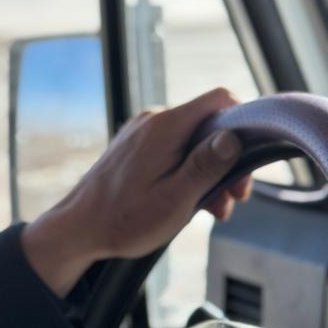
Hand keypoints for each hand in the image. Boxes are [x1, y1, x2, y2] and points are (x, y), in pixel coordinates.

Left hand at [22, 87, 249, 297]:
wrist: (79, 228)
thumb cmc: (125, 219)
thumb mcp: (176, 198)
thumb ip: (207, 164)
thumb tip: (234, 136)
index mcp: (164, 126)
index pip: (220, 100)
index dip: (243, 124)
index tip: (248, 162)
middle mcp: (152, 120)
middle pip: (209, 125)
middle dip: (227, 161)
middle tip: (231, 200)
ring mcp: (142, 132)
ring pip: (193, 141)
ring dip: (209, 173)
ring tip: (211, 209)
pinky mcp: (136, 146)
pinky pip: (174, 149)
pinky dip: (188, 172)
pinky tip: (190, 201)